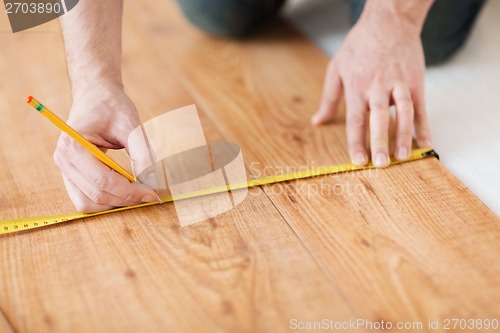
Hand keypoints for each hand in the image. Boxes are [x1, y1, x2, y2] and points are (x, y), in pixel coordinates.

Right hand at [53, 83, 160, 212]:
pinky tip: (125, 190)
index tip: (153, 193)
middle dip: (126, 199)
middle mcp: (63, 160)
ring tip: (137, 191)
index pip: (102, 181)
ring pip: (88, 203)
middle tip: (151, 193)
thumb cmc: (112, 106)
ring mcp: (64, 169)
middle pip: (96, 195)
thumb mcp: (131, 125)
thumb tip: (152, 181)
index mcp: (73, 145)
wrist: (96, 97)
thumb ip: (142, 153)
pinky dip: (107, 200)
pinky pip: (86, 198)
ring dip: (115, 203)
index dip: (130, 192)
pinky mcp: (71, 175)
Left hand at [312, 10, 431, 166]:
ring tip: (405, 156)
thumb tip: (317, 121)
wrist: (388, 22)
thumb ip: (328, 98)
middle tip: (381, 164)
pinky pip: (421, 107)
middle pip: (378, 118)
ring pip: (403, 113)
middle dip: (380, 142)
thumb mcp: (336, 69)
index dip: (356, 142)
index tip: (359, 161)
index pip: (356, 120)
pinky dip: (424, 125)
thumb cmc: (359, 46)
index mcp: (356, 87)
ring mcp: (399, 84)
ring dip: (404, 136)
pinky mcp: (416, 81)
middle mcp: (377, 88)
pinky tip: (426, 142)